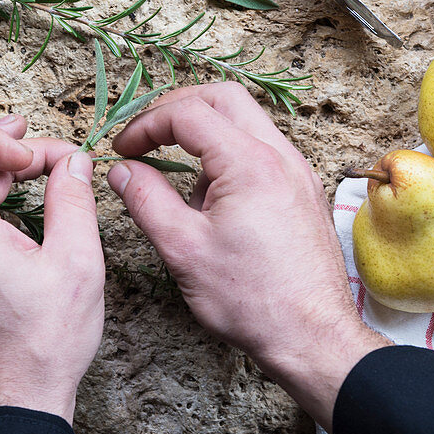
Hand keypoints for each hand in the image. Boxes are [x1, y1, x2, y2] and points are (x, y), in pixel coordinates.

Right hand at [106, 83, 389, 431]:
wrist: (311, 335)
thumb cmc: (251, 299)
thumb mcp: (183, 249)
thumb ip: (145, 200)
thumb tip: (121, 171)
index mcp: (250, 162)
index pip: (188, 112)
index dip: (145, 124)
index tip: (122, 149)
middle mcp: (281, 156)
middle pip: (223, 98)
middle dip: (177, 108)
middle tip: (146, 135)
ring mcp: (298, 171)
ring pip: (246, 121)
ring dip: (205, 132)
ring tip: (176, 175)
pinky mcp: (304, 191)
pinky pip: (262, 150)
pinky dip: (229, 155)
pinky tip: (211, 198)